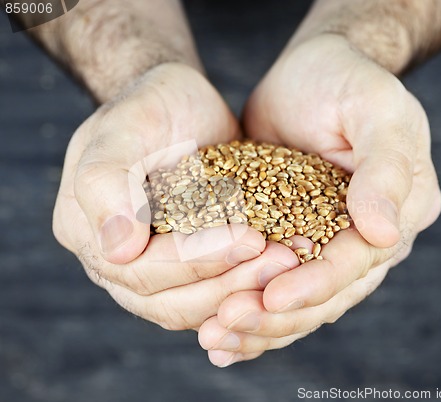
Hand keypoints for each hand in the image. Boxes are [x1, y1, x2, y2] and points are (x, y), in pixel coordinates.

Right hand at [53, 63, 297, 329]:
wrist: (179, 108)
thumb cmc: (152, 105)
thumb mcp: (126, 124)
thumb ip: (106, 180)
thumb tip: (117, 250)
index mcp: (87, 230)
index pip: (141, 270)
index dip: (195, 262)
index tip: (250, 237)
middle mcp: (114, 261)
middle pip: (168, 301)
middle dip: (229, 283)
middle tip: (282, 260)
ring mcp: (150, 270)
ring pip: (194, 308)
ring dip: (244, 293)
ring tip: (288, 264)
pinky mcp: (184, 269)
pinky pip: (213, 295)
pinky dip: (247, 289)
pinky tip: (281, 270)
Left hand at [198, 35, 440, 365]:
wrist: (311, 73)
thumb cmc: (347, 80)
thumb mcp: (375, 109)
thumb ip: (385, 167)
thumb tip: (385, 233)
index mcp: (397, 213)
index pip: (357, 263)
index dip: (315, 285)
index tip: (270, 298)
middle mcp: (365, 238)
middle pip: (325, 295)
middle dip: (276, 317)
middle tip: (224, 327)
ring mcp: (327, 242)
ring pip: (297, 300)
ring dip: (257, 325)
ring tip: (212, 339)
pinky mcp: (290, 237)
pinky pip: (272, 282)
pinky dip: (248, 307)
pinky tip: (216, 330)